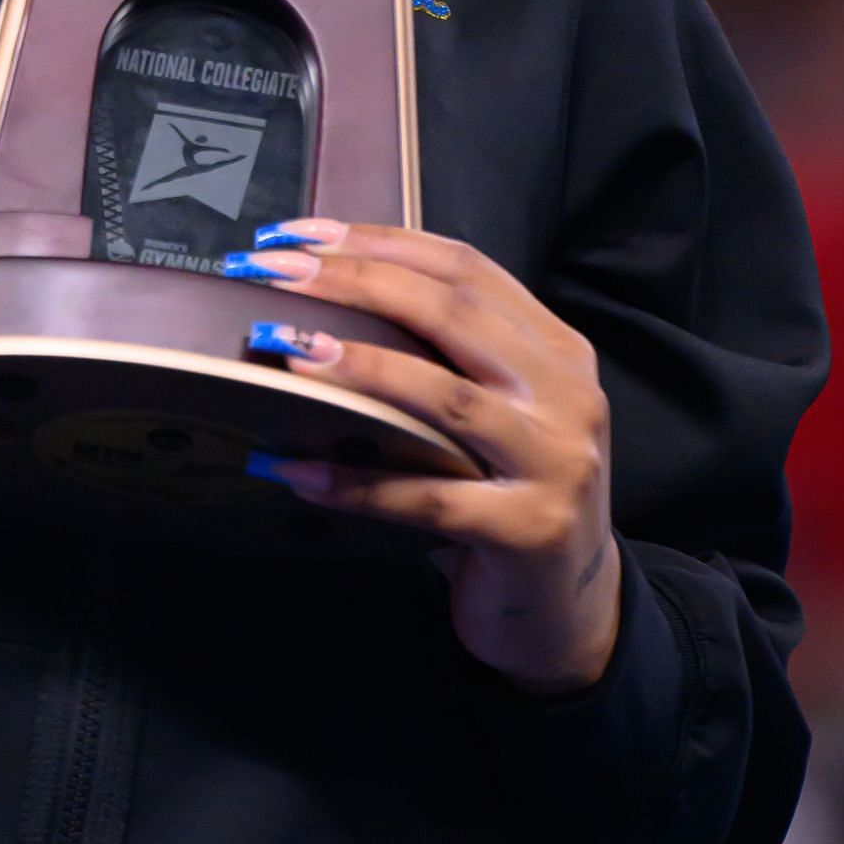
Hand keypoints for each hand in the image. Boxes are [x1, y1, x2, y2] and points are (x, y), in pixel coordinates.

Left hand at [237, 221, 621, 694]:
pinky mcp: (529, 530)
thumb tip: (324, 301)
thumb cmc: (510, 492)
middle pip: (451, 313)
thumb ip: (444, 357)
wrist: (572, 608)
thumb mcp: (497, 410)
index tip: (296, 236)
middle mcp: (566, 394)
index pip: (462, 268)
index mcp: (556, 348)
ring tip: (284, 350)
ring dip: (356, 366)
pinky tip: (294, 469)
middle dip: (353, 283)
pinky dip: (356, 482)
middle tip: (271, 274)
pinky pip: (427, 498)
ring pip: (444, 397)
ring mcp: (555, 462)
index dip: (377, 242)